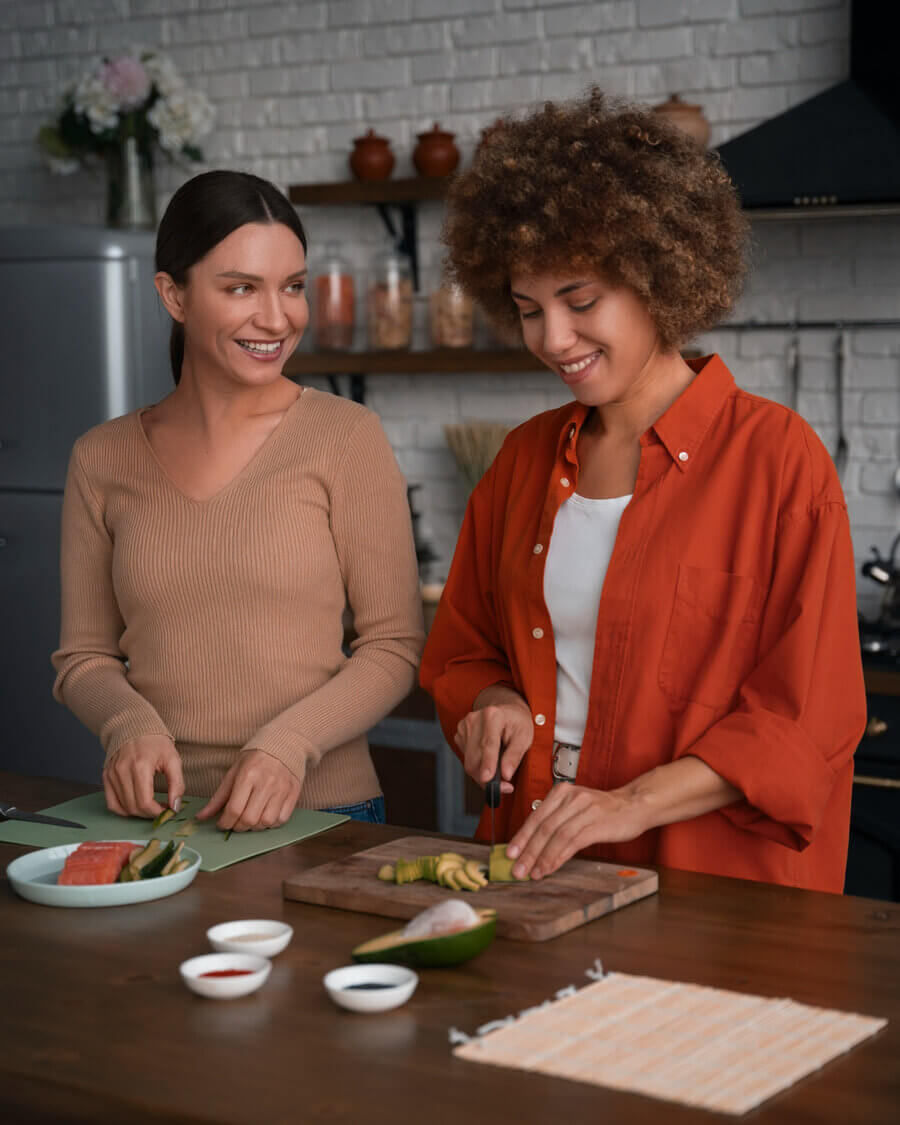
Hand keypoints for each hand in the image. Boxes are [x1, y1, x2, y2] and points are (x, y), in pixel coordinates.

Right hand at [103, 736, 183, 818]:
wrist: (134, 726)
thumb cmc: (156, 742)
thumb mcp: (173, 759)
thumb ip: (177, 784)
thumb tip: (175, 807)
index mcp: (140, 766)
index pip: (145, 802)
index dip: (157, 812)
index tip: (168, 811)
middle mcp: (122, 772)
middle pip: (134, 807)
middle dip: (150, 814)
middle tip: (162, 809)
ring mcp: (111, 775)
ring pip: (123, 808)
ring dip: (138, 813)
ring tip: (151, 806)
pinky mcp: (106, 777)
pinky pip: (111, 803)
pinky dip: (123, 809)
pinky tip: (135, 805)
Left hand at [195, 749, 301, 831]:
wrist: (285, 744)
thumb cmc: (256, 758)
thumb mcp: (234, 772)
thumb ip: (218, 797)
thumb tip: (201, 817)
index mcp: (248, 775)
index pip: (234, 809)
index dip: (225, 823)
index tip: (223, 824)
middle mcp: (266, 783)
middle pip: (249, 819)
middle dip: (239, 827)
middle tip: (236, 823)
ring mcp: (282, 789)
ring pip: (266, 822)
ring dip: (255, 827)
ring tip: (251, 820)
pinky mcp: (293, 794)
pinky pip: (281, 819)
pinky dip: (271, 824)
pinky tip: (265, 816)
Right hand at [455, 685, 533, 793]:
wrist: (507, 710)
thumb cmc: (517, 723)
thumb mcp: (525, 737)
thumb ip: (515, 755)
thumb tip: (506, 775)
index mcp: (492, 715)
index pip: (488, 744)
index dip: (488, 764)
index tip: (487, 780)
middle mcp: (474, 719)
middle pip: (475, 758)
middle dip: (487, 777)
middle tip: (504, 787)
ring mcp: (464, 726)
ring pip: (469, 762)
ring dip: (482, 773)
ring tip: (499, 772)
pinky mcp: (459, 734)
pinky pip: (466, 758)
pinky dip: (478, 766)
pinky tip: (489, 760)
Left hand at [506, 784, 646, 879]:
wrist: (635, 804)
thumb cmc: (604, 810)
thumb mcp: (577, 806)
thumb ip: (557, 818)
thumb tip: (534, 842)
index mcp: (562, 792)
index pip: (536, 816)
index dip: (521, 837)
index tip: (510, 853)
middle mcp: (571, 798)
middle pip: (542, 827)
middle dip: (527, 850)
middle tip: (516, 868)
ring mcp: (583, 810)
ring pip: (554, 836)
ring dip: (541, 858)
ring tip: (531, 873)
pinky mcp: (595, 824)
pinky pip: (571, 843)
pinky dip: (557, 857)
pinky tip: (549, 868)